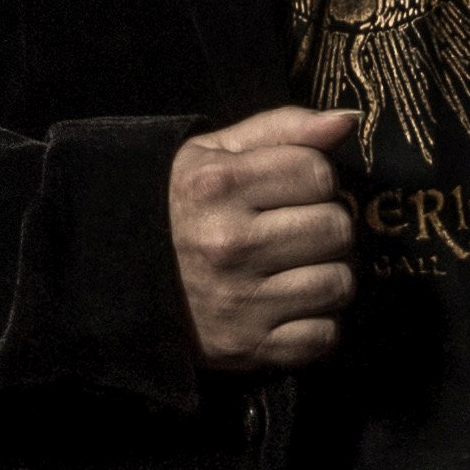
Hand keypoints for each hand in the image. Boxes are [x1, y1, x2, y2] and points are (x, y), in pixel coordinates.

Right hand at [175, 104, 360, 370]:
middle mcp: (227, 243)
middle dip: (327, 226)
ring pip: (339, 284)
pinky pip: (323, 337)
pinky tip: (292, 307)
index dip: (316, 179)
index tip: (294, 190)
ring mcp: (238, 301)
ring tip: (300, 268)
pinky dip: (318, 325)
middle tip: (300, 230)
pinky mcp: (247, 348)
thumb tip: (348, 122)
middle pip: (336, 228)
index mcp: (217, 186)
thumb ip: (283, 128)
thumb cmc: (181, 206)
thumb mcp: (215, 153)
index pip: (319, 173)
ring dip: (329, 276)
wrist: (122, 278)